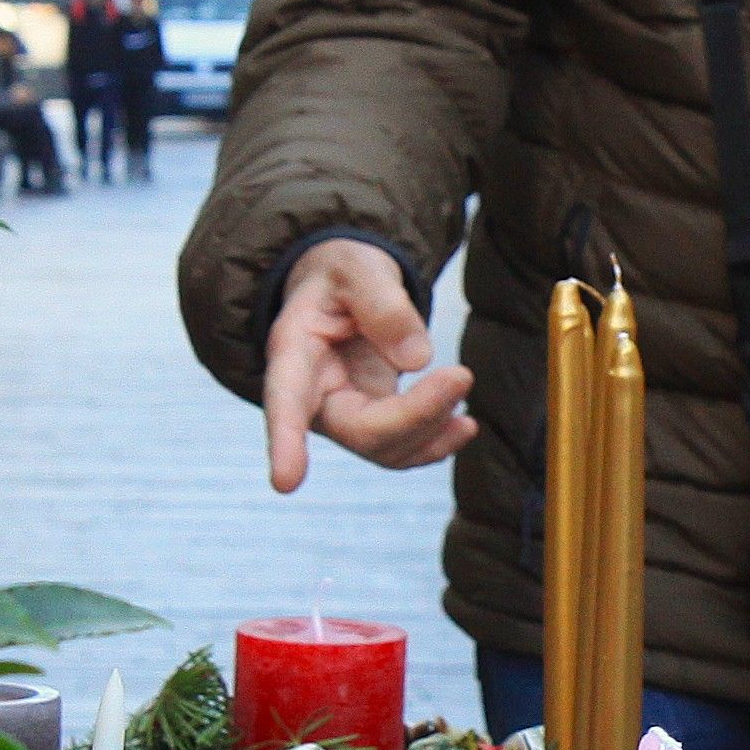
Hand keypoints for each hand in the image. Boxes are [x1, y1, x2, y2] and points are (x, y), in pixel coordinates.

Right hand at [260, 239, 476, 493]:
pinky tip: (463, 425)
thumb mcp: (358, 268)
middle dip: (413, 416)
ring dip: (431, 429)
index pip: (285, 402)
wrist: (344, 288)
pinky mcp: (372, 420)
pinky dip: (435, 442)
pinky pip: (401, 447)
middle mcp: (312, 396)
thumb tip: (418, 359)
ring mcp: (343, 413)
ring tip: (462, 383)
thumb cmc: (341, 275)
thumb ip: (383, 304)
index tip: (287, 482)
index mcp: (292, 353)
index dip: (286, 443)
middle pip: (357, 431)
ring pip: (384, 448)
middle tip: (461, 375)